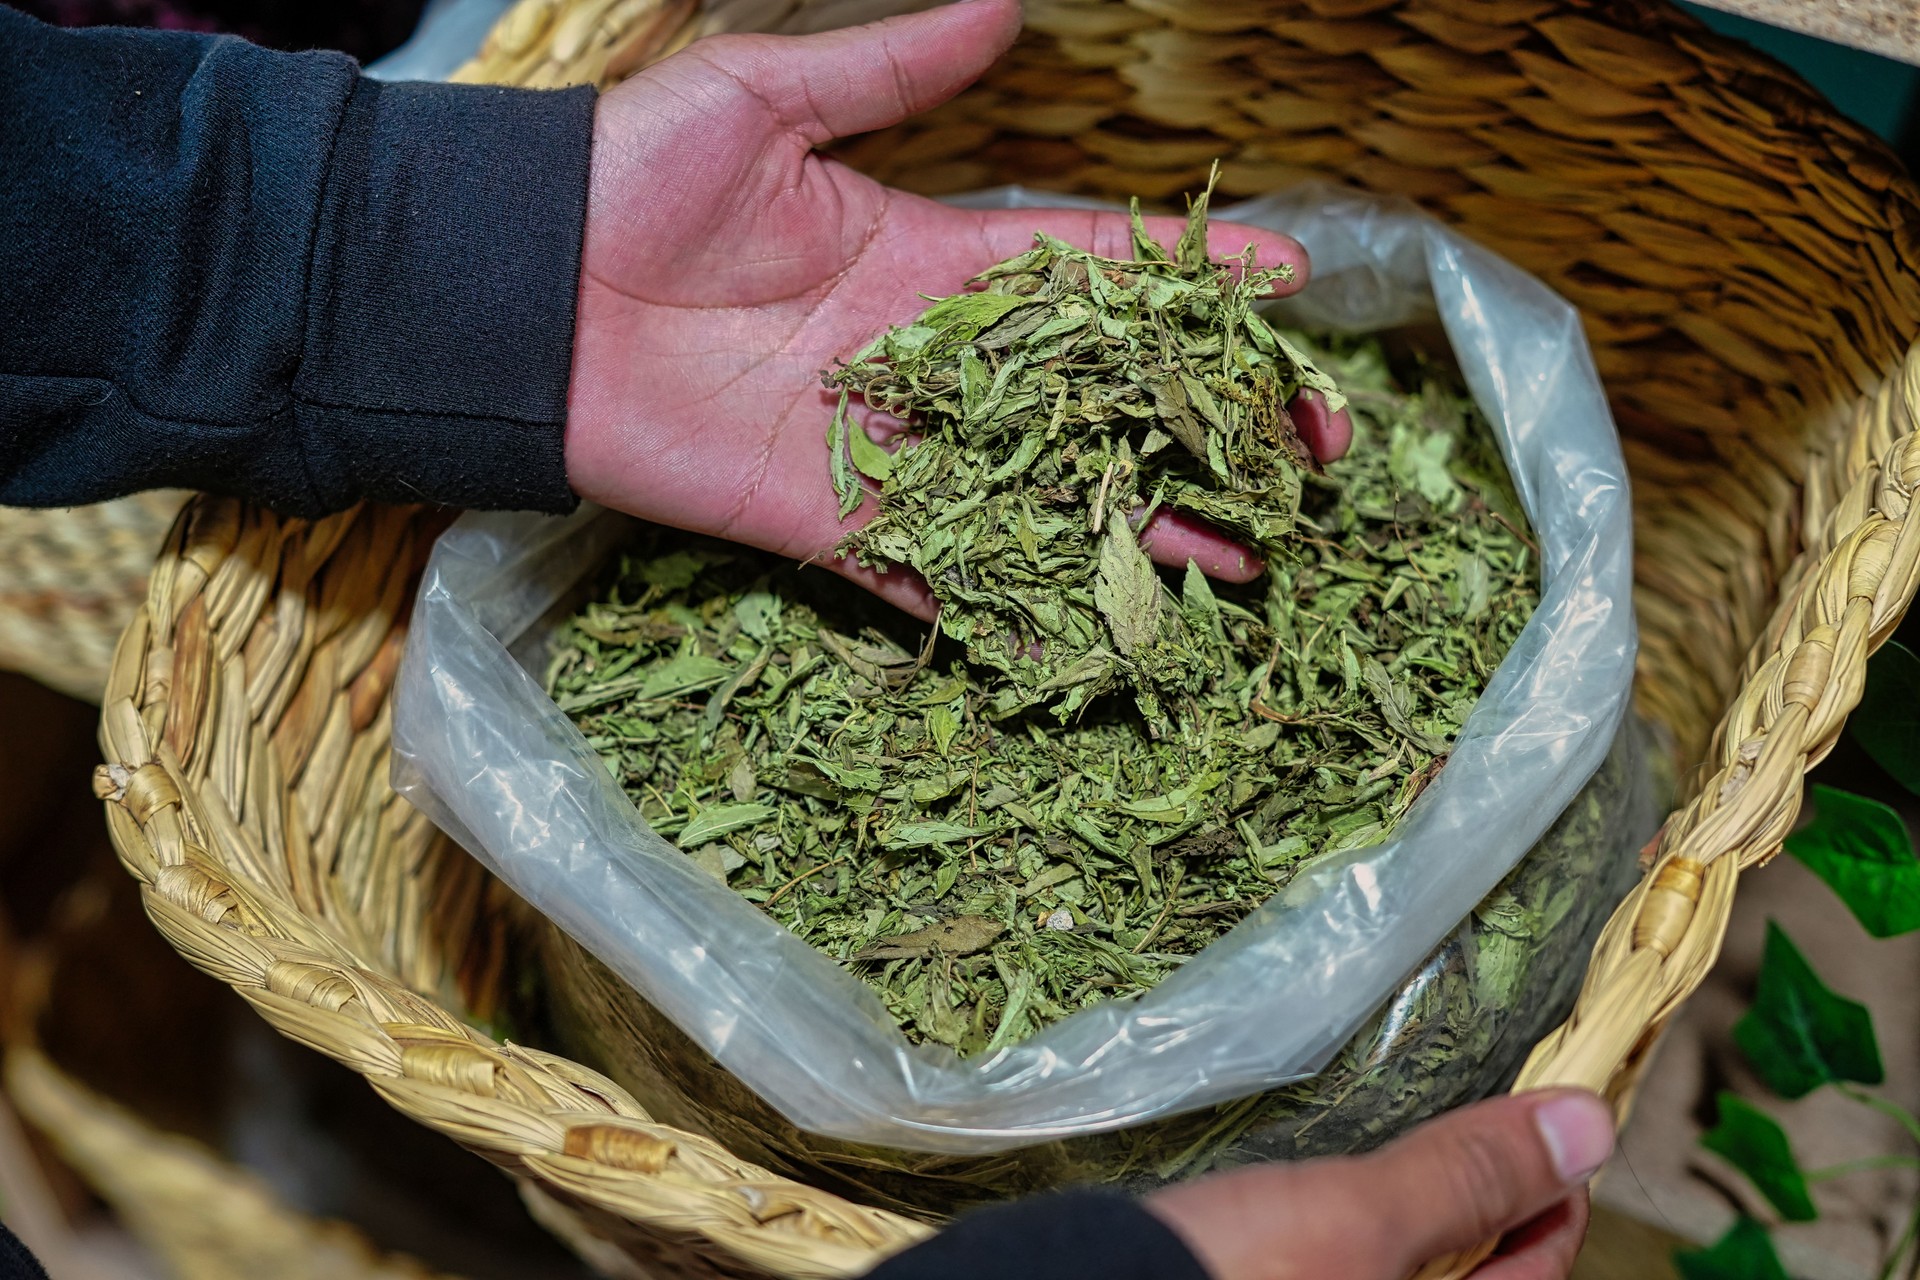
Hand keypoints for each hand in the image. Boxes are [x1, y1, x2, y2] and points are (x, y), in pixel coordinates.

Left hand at [563, 0, 1349, 619]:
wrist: (514, 295)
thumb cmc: (625, 178)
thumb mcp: (763, 98)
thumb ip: (887, 68)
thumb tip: (1007, 5)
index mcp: (928, 257)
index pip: (1090, 272)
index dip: (1186, 281)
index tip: (1287, 287)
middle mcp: (928, 364)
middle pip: (1097, 402)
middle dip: (1203, 424)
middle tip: (1307, 452)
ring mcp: (890, 451)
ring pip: (1045, 498)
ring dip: (1144, 528)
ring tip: (1248, 557)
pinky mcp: (833, 526)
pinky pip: (943, 578)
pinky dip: (1018, 609)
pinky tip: (1107, 633)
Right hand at [1145, 1089, 1614, 1279]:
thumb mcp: (1358, 1223)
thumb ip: (1469, 1177)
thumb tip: (1586, 1124)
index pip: (1539, 1275)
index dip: (1555, 1193)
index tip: (1553, 1120)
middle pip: (1467, 1275)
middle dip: (1482, 1199)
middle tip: (1480, 1112)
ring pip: (1398, 1272)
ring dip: (1414, 1212)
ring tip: (1406, 1134)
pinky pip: (1337, 1270)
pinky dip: (1349, 1226)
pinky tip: (1323, 1180)